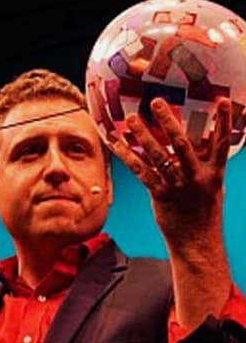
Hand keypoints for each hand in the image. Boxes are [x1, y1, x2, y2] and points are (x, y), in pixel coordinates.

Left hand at [110, 97, 231, 250]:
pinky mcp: (160, 195)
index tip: (221, 99)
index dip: (223, 120)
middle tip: (156, 103)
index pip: (221, 142)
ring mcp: (177, 186)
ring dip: (143, 136)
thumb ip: (206, 166)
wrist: (197, 242)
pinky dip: (129, 157)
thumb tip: (201, 144)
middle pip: (182, 143)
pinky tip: (119, 145)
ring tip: (132, 120)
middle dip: (168, 121)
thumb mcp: (212, 187)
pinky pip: (142, 172)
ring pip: (158, 156)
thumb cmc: (203, 214)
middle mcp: (196, 176)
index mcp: (214, 173)